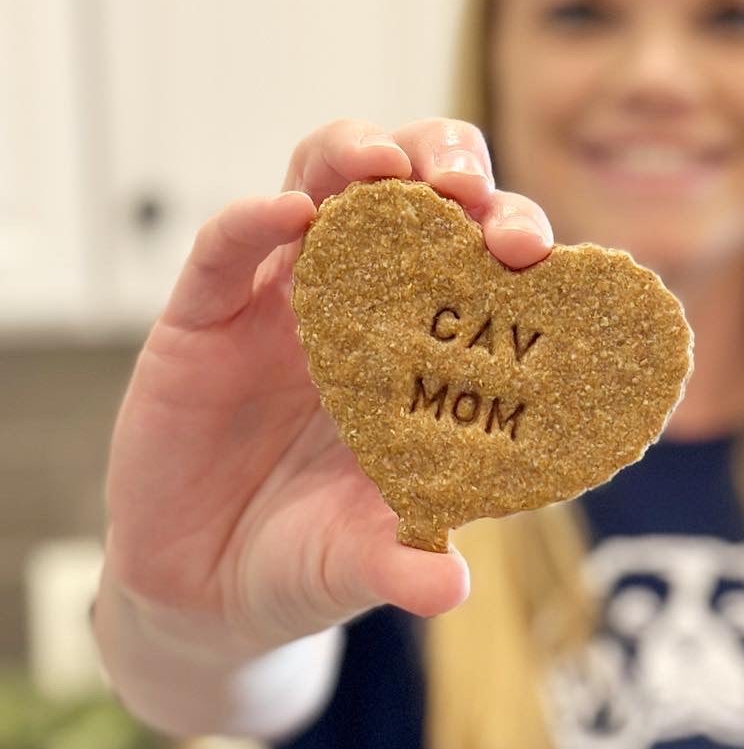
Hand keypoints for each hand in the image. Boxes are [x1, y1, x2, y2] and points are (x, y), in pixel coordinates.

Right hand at [102, 118, 552, 654]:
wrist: (204, 592)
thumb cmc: (312, 560)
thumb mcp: (363, 562)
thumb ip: (404, 562)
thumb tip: (449, 587)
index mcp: (426, 350)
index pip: (482, 261)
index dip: (511, 236)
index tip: (534, 251)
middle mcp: (363, 308)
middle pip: (413, 193)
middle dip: (448, 167)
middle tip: (468, 192)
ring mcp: (281, 302)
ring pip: (320, 185)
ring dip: (356, 155)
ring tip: (386, 165)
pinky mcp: (203, 319)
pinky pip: (223, 249)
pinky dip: (252, 221)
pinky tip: (286, 213)